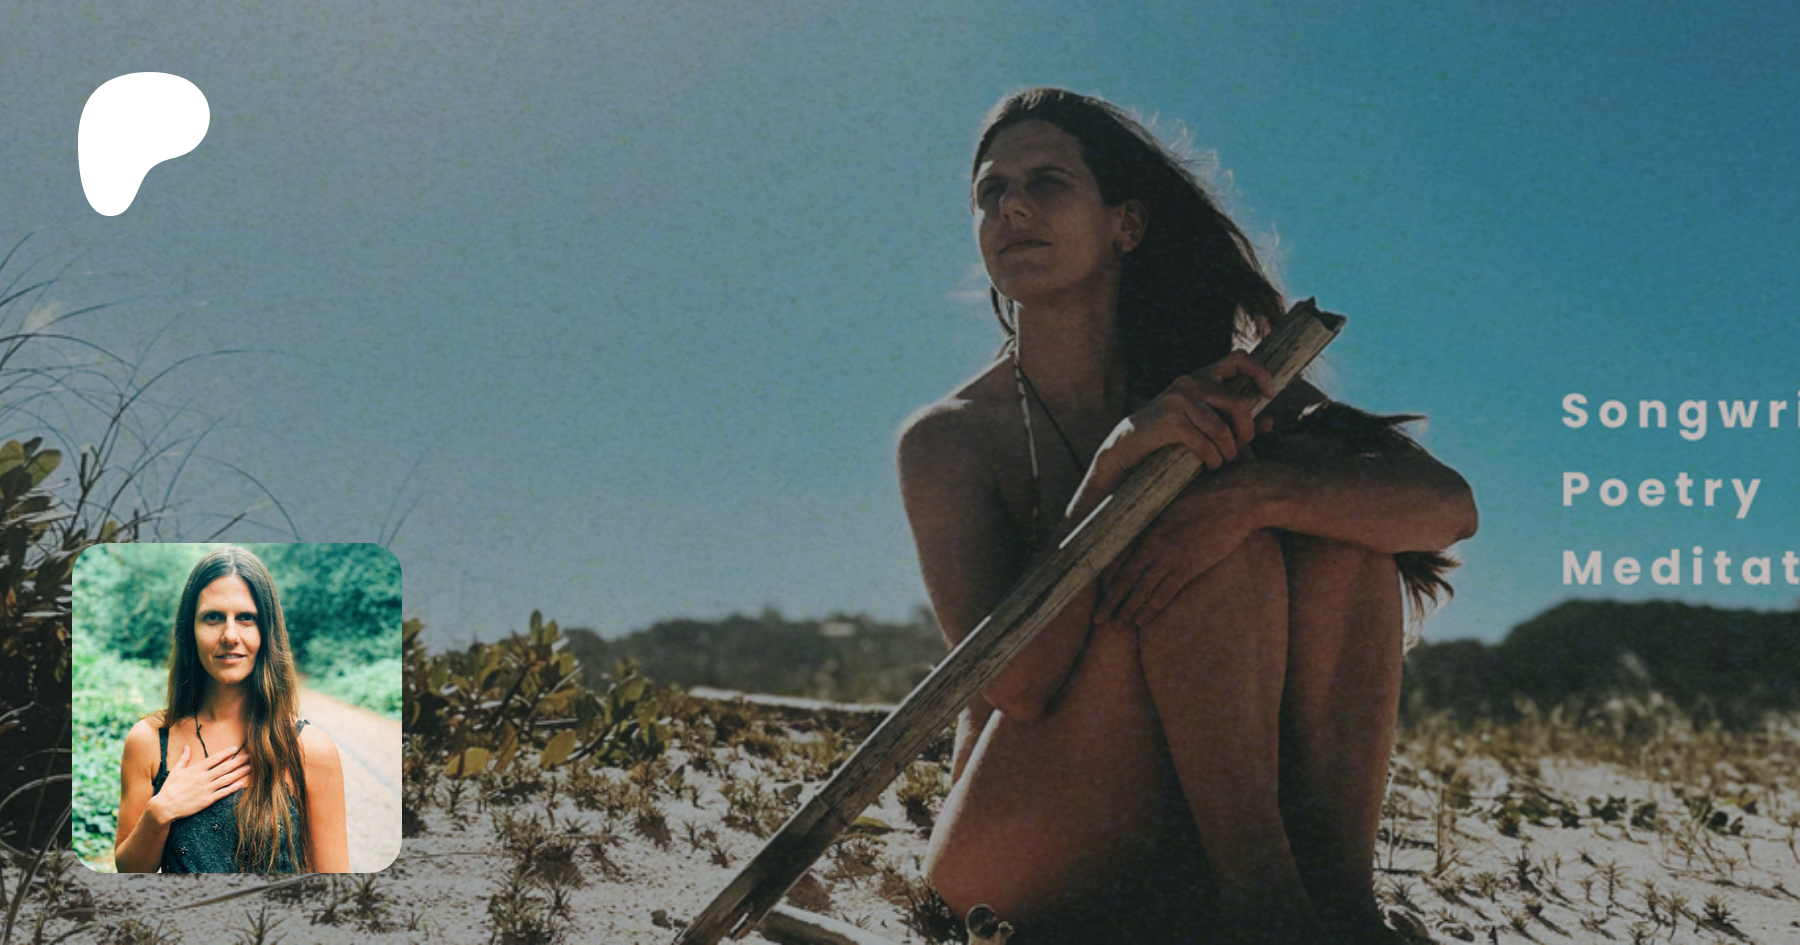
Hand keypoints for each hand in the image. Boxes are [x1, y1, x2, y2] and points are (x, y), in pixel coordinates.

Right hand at [149, 744, 249, 822]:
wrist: (164, 807)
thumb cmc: (169, 789)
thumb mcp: (175, 771)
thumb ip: (184, 758)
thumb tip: (187, 746)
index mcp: (196, 770)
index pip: (214, 758)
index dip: (226, 753)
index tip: (236, 748)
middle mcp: (203, 778)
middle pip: (225, 767)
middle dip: (239, 761)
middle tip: (250, 757)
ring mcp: (206, 789)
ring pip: (227, 779)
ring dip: (240, 773)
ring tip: (250, 768)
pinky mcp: (207, 800)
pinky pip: (223, 793)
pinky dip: (233, 788)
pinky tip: (241, 783)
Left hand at [1096, 478, 1256, 632]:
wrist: (1235, 500)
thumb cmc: (1204, 496)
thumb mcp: (1171, 502)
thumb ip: (1155, 517)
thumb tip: (1145, 527)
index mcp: (1147, 525)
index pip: (1117, 556)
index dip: (1106, 578)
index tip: (1098, 592)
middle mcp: (1154, 542)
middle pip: (1125, 577)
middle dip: (1110, 601)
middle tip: (1097, 619)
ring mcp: (1171, 555)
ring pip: (1142, 589)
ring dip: (1127, 610)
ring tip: (1116, 627)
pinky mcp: (1190, 566)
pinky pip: (1165, 592)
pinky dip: (1152, 608)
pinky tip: (1141, 621)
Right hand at [1102, 352, 1274, 473]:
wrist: (1128, 445)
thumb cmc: (1170, 435)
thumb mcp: (1204, 422)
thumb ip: (1234, 421)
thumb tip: (1270, 421)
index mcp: (1201, 377)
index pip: (1238, 358)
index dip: (1260, 373)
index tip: (1269, 395)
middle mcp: (1190, 382)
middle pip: (1238, 403)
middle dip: (1246, 431)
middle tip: (1242, 447)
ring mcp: (1178, 400)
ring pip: (1222, 428)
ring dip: (1229, 451)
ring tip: (1224, 460)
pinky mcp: (1170, 421)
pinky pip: (1204, 443)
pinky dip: (1213, 458)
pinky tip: (1211, 464)